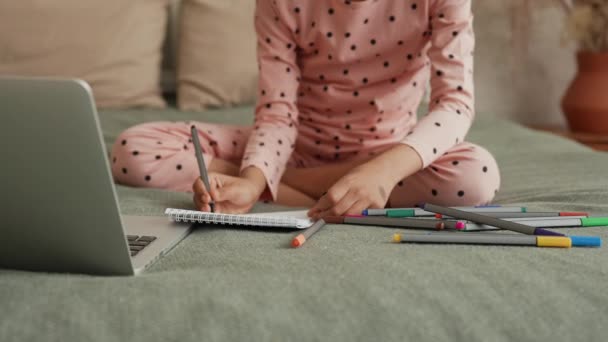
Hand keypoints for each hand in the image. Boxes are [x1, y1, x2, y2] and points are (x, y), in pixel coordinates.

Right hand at [192, 172, 262, 213]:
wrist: (250, 197)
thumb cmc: (243, 189)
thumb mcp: (235, 190)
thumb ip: (224, 192)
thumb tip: (213, 195)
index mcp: (212, 179)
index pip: (200, 182)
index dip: (201, 189)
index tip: (206, 197)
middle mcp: (208, 189)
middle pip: (197, 194)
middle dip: (200, 201)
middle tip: (207, 207)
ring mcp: (209, 200)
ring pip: (200, 204)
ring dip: (202, 208)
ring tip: (209, 211)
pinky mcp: (212, 209)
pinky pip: (206, 212)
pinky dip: (207, 214)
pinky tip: (212, 215)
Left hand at [307, 144, 422, 218]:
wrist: (385, 170)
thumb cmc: (363, 174)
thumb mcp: (348, 177)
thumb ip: (337, 191)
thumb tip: (320, 206)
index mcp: (349, 181)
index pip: (330, 197)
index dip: (319, 207)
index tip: (312, 212)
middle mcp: (359, 191)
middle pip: (338, 209)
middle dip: (325, 216)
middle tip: (317, 218)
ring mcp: (369, 200)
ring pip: (348, 216)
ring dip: (336, 220)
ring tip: (327, 220)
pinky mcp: (377, 207)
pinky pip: (361, 217)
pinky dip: (351, 219)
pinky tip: (344, 220)